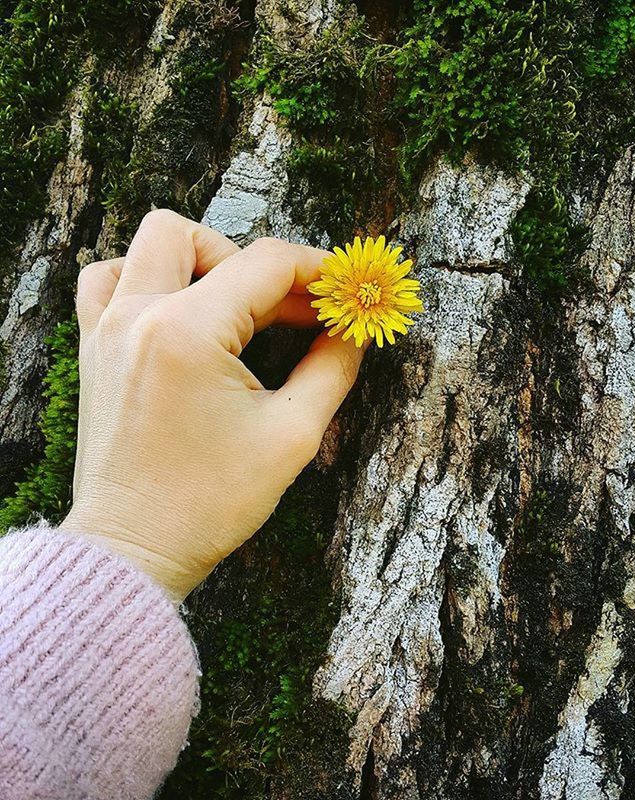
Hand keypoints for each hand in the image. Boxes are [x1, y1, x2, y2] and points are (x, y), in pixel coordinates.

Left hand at [63, 210, 363, 601]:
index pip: (266, 264)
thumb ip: (332, 369)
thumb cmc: (208, 503)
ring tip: (231, 307)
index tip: (344, 289)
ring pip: (147, 245)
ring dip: (199, 260)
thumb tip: (352, 332)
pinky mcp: (95, 349)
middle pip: (201, 236)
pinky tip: (177, 311)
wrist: (134, 547)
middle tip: (294, 310)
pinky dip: (145, 278)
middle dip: (258, 264)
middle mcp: (139, 315)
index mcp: (189, 332)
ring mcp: (107, 328)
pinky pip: (108, 280)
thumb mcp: (291, 436)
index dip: (318, 269)